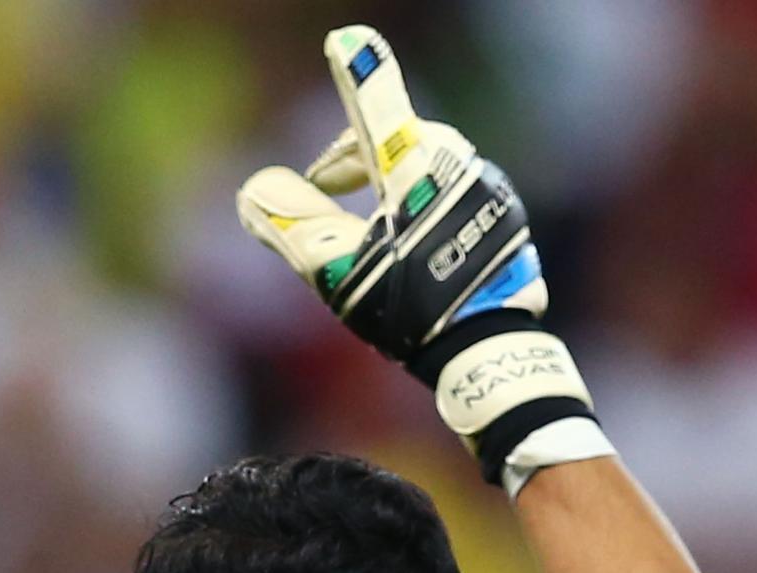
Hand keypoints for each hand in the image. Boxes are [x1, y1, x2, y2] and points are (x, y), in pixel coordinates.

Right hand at [236, 25, 607, 489]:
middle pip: (392, 140)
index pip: (374, 108)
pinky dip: (418, 205)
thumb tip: (253, 192)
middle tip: (317, 191)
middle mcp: (457, 165)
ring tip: (360, 229)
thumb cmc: (407, 308)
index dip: (356, 73)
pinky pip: (449, 193)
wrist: (486, 349)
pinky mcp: (503, 215)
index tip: (347, 40)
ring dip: (383, 184)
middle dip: (348, 160)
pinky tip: (407, 248)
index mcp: (414, 169)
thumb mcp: (333, 268)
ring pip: (421, 167)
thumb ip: (287, 222)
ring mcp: (486, 188)